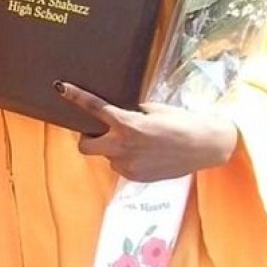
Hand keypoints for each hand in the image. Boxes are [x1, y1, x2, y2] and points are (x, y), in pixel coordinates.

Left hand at [55, 81, 238, 181]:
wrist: (206, 146)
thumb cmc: (182, 122)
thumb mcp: (154, 109)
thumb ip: (131, 113)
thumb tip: (116, 115)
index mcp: (128, 124)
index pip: (94, 108)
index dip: (75, 97)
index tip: (61, 88)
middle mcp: (123, 146)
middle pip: (85, 146)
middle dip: (88, 138)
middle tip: (100, 131)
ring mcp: (128, 165)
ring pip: (106, 157)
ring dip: (113, 149)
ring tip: (137, 143)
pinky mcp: (135, 177)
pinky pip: (120, 167)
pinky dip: (126, 160)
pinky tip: (145, 154)